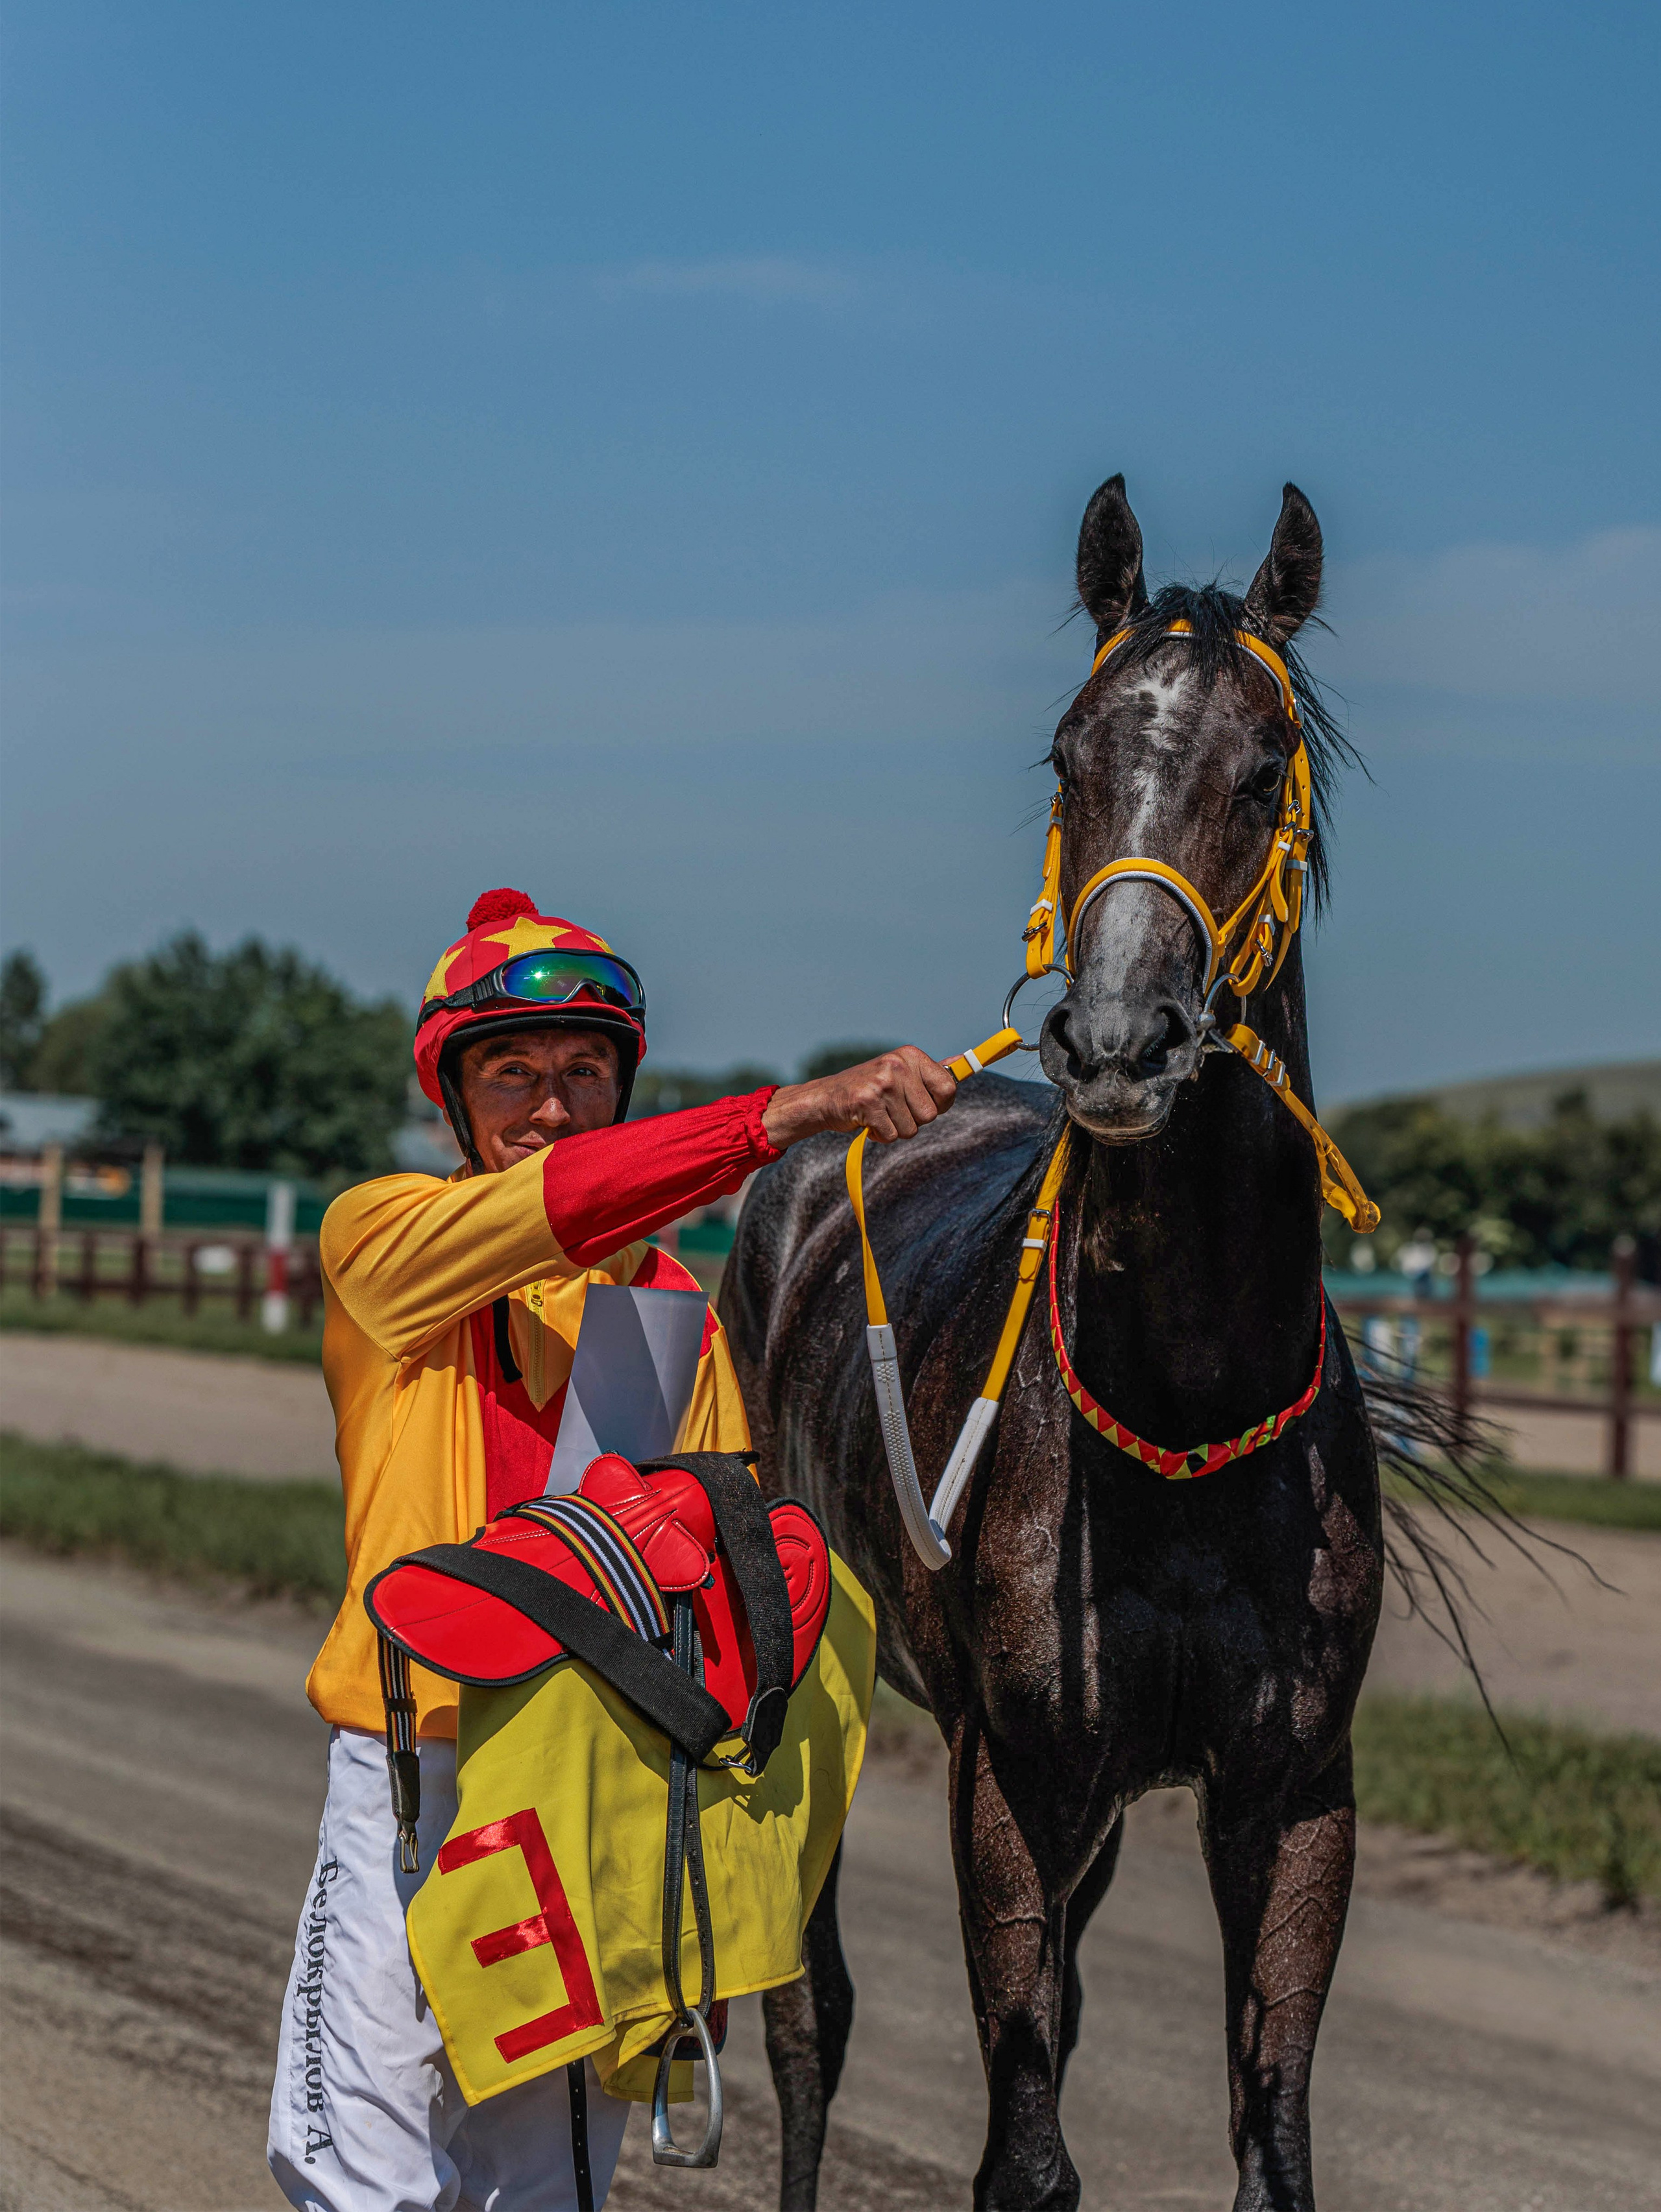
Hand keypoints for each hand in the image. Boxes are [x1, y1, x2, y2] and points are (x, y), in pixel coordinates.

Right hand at [762, 1047, 958, 1149]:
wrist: (825, 1098)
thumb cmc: (869, 1089)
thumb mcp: (900, 1073)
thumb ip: (930, 1073)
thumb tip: (961, 1064)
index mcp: (910, 1055)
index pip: (948, 1088)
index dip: (940, 1105)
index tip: (924, 1105)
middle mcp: (897, 1065)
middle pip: (930, 1114)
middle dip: (913, 1120)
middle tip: (893, 1109)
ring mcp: (882, 1083)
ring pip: (911, 1128)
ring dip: (895, 1129)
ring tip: (878, 1115)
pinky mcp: (867, 1103)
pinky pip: (890, 1135)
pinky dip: (879, 1136)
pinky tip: (867, 1122)